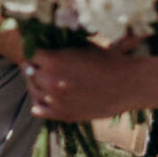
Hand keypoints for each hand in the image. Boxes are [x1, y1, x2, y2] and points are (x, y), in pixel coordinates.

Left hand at [25, 47, 144, 122]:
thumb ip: (58, 47)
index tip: (39, 52)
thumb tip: (42, 41)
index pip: (30, 54)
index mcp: (52, 60)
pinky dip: (39, 104)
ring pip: (33, 90)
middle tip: (41, 66)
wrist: (128, 84)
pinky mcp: (62, 115)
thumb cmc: (106, 60)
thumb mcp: (79, 46)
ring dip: (37, 85)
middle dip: (35, 67)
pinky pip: (38, 110)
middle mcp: (49, 79)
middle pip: (29, 72)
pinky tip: (46, 98)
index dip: (35, 52)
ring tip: (45, 82)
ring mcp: (54, 99)